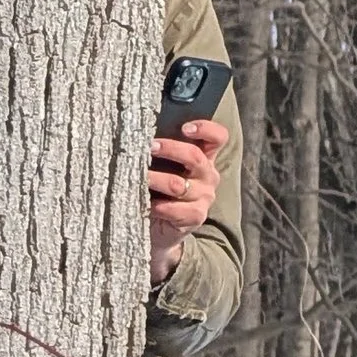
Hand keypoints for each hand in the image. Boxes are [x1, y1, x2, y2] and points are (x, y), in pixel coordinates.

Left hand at [147, 115, 228, 284]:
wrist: (160, 228)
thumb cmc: (159, 190)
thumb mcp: (165, 167)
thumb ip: (161, 150)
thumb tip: (139, 133)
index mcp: (205, 157)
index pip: (217, 137)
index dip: (205, 129)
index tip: (185, 128)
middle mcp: (208, 176)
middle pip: (195, 156)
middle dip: (169, 149)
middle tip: (148, 147)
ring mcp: (204, 197)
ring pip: (178, 184)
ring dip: (155, 178)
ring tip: (139, 176)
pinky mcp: (195, 217)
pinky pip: (174, 209)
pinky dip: (156, 206)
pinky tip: (145, 203)